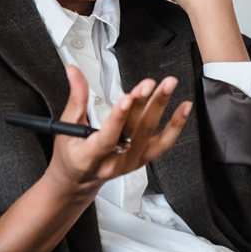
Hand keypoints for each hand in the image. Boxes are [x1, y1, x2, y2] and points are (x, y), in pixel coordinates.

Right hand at [44, 65, 191, 195]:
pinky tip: (183, 108)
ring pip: (149, 134)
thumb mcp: (67, 127)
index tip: (126, 98)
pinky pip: (163, 144)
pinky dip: (175, 125)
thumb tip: (74, 71)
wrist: (79, 180)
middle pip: (132, 132)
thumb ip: (76, 98)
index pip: (106, 138)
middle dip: (141, 105)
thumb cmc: (72, 154)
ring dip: (159, 107)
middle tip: (148, 85)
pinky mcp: (143, 159)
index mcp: (89, 156)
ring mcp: (131, 162)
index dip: (118, 118)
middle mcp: (113, 162)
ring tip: (167, 86)